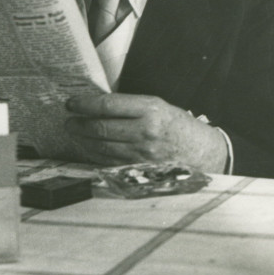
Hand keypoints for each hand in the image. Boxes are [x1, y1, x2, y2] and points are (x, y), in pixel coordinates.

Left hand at [64, 93, 227, 171]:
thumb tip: (98, 105)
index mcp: (151, 110)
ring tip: (74, 133)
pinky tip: (88, 148)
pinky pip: (109, 162)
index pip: (108, 105)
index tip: (71, 103)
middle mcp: (145, 132)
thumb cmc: (180, 127)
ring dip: (83, 140)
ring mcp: (142, 155)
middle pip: (101, 128)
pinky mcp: (140, 171)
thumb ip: (132, 107)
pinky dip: (94, 155)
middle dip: (79, 124)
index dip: (85, 104)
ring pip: (102, 147)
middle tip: (68, 120)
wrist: (205, 154)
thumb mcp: (160, 107)